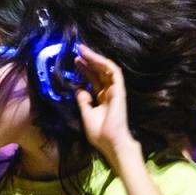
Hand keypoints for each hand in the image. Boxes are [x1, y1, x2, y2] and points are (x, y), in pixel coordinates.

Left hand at [73, 44, 138, 164]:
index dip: (85, 70)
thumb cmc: (100, 134)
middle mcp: (109, 93)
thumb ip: (83, 101)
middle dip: (89, 61)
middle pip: (99, 72)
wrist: (111, 143)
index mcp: (102, 99)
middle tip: (78, 50)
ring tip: (83, 50)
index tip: (75, 61)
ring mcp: (115, 91)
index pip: (94, 80)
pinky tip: (94, 57)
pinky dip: (104, 63)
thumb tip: (79, 89)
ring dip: (95, 59)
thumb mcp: (86, 115)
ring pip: (106, 69)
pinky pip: (114, 73)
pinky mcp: (119, 91)